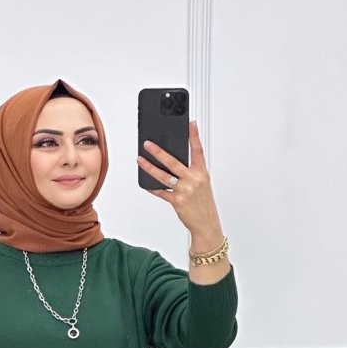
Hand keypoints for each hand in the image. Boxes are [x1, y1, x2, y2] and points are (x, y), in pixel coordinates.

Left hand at [136, 119, 222, 242]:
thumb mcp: (202, 184)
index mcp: (201, 173)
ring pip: (163, 176)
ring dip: (149, 167)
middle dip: (159, 151)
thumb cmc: (204, 203)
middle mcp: (193, 180)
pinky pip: (161, 192)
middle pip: (173, 162)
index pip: (198, 151)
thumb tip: (172, 163)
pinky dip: (153, 187)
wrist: (206, 224)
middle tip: (148, 144)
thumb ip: (190, 172)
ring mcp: (184, 190)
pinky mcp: (177, 201)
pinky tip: (146, 183)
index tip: (191, 123)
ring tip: (140, 160)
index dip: (194, 136)